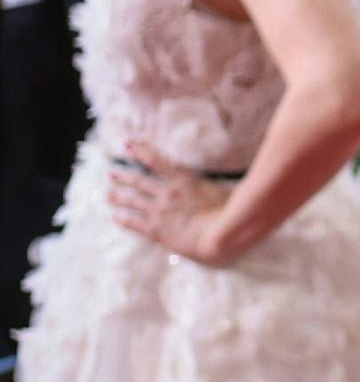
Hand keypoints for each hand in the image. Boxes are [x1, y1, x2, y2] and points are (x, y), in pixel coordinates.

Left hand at [103, 137, 245, 265]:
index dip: (140, 151)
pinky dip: (123, 219)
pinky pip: (134, 223)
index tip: (127, 144)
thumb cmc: (228, 214)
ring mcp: (159, 212)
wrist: (218, 237)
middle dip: (123, 176)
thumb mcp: (223, 191)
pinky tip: (116, 217)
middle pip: (139, 182)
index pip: (157, 161)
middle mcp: (167, 193)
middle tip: (112, 173)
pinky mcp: (156, 230)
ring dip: (119, 197)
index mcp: (183, 181)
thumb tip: (217, 181)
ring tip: (110, 195)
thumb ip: (213, 186)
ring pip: (133, 201)